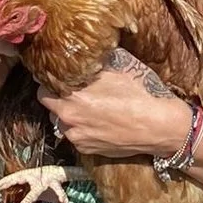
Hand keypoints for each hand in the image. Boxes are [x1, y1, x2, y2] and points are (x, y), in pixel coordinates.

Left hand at [38, 49, 192, 161]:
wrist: (159, 126)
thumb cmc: (141, 94)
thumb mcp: (118, 67)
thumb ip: (94, 63)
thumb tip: (85, 52)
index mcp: (72, 95)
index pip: (43, 88)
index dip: (51, 81)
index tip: (60, 78)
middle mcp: (68, 118)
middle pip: (49, 106)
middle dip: (58, 98)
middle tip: (74, 92)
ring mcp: (76, 137)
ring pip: (62, 123)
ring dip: (70, 115)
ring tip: (89, 109)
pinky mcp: (86, 150)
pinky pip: (75, 136)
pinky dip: (81, 129)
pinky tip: (98, 123)